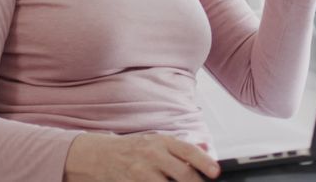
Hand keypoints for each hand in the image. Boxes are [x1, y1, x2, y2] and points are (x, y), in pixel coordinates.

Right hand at [64, 132, 219, 181]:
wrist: (99, 155)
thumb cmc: (133, 149)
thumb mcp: (156, 142)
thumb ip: (180, 149)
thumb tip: (206, 152)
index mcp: (161, 142)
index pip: (187, 151)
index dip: (204, 162)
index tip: (215, 172)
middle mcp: (151, 154)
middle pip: (181, 173)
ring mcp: (140, 171)